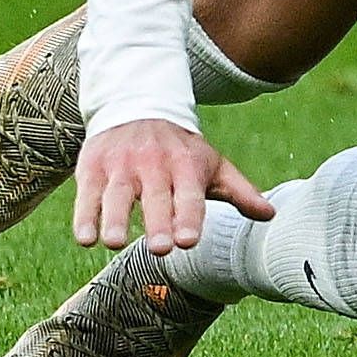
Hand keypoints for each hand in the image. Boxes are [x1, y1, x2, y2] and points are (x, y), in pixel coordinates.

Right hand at [72, 118, 274, 256]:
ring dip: (114, 218)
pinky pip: (88, 195)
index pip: (189, 195)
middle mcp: (153, 165)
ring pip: (117, 195)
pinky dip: (85, 216)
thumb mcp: (212, 164)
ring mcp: (121, 166)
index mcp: (186, 166)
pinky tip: (85, 238)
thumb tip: (271, 214)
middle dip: (158, 221)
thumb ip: (239, 191)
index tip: (188, 241)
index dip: (188, 217)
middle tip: (160, 248)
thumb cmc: (181, 150)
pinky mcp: (93, 169)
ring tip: (113, 242)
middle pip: (155, 197)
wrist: (136, 108)